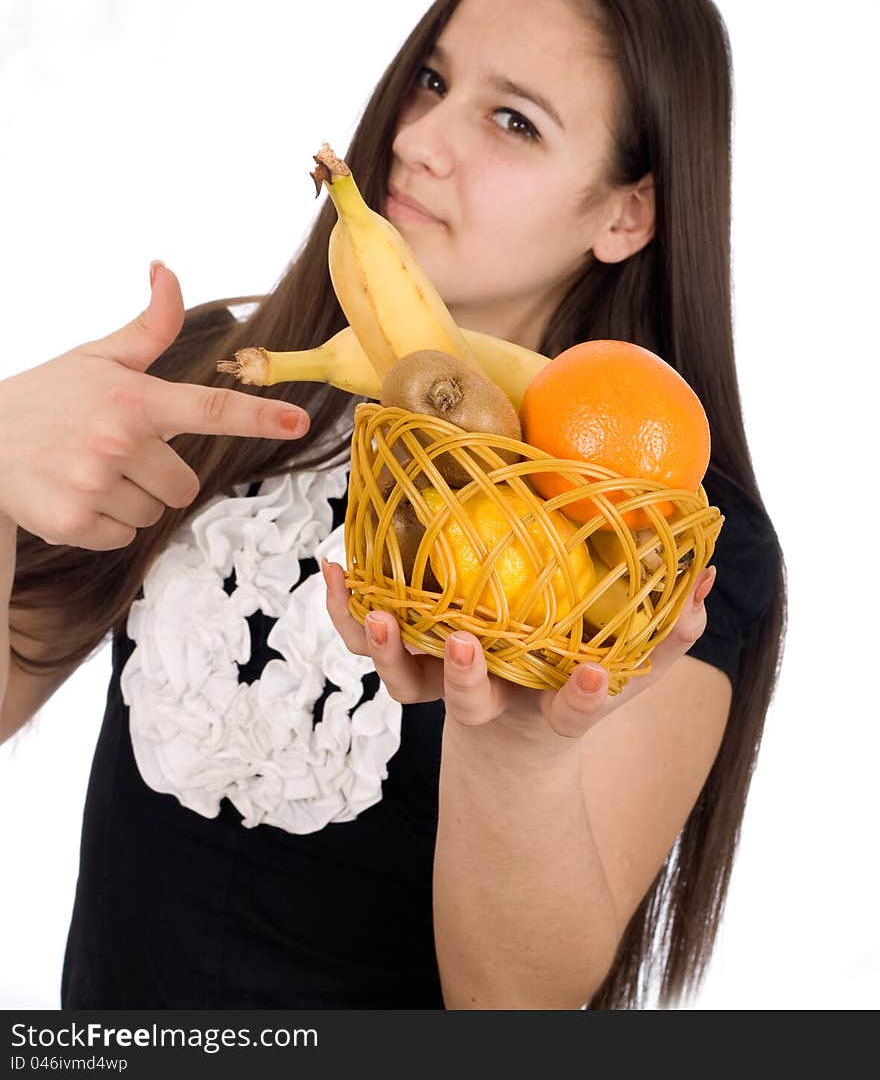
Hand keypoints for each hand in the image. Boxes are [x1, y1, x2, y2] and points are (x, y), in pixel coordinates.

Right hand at [0, 262, 310, 550]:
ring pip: (154, 512)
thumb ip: (150, 327)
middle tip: (117, 453)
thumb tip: (168, 270)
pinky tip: (75, 494)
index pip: (210, 407)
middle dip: (160, 474)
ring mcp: (93, 484)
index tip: (298, 422)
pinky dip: (105, 523)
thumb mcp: (99, 357)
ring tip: (89, 471)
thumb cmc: (50, 396)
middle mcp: (117, 440)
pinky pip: (123, 536)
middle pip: (186, 485)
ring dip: (131, 498)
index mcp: (134, 398)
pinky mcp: (72, 522)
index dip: (259, 418)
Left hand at [323, 559, 716, 741]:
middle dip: (466, 679)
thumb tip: (704, 577)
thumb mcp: (625, 666)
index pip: (570, 713)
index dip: (581, 699)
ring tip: (378, 606)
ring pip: (405, 681)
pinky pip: (366, 642)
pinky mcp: (404, 660)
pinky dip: (345, 610)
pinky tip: (336, 566)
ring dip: (389, 645)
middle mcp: (486, 702)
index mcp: (543, 708)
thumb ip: (666, 632)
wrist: (509, 732)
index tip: (595, 677)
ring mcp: (438, 686)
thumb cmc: (570, 682)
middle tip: (466, 642)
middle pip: (468, 705)